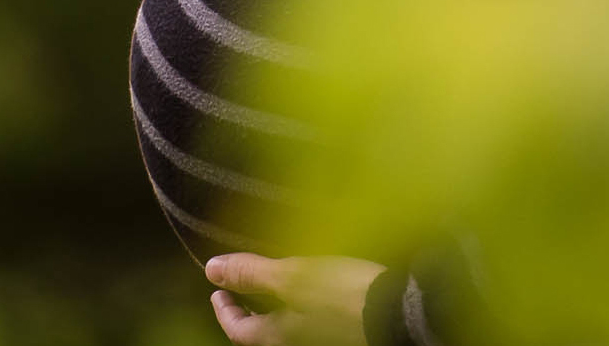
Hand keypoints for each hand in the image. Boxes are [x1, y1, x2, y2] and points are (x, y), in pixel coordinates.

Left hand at [204, 252, 383, 342]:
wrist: (398, 313)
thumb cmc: (341, 295)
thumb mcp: (292, 277)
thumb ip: (251, 273)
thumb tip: (211, 270)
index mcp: (279, 336)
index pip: (239, 332)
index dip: (224, 311)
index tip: (215, 291)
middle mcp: (298, 343)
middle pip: (261, 334)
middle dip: (247, 312)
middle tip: (238, 290)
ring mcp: (320, 339)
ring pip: (285, 329)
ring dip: (272, 309)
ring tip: (269, 285)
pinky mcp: (342, 331)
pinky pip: (308, 322)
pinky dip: (296, 307)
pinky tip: (307, 289)